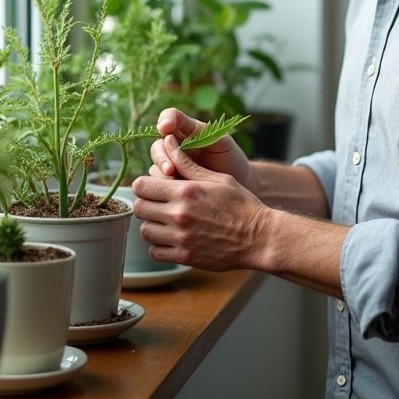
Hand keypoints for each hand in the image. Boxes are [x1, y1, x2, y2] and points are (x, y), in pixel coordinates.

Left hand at [132, 145, 268, 271]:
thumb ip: (187, 163)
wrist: (259, 237)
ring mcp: (181, 238)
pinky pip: (155, 252)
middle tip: (159, 205)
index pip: (141, 186)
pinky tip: (171, 239)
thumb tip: (168, 142)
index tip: (152, 188)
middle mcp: (179, 214)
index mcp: (184, 191)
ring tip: (166, 223)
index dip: (144, 185)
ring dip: (152, 225)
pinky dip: (159, 247)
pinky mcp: (185, 256)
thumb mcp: (216, 178)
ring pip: (145, 231)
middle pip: (139, 208)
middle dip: (146, 204)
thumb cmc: (240, 204)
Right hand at [149, 108, 253, 190]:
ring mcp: (171, 163)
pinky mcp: (171, 181)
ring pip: (155, 164)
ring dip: (161, 172)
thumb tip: (176, 131)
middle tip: (170, 168)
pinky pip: (159, 182)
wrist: (239, 183)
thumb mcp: (221, 142)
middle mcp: (175, 144)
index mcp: (187, 129)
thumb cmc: (230, 158)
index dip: (165, 120)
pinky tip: (174, 190)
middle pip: (158, 145)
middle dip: (161, 156)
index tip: (165, 128)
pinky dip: (164, 185)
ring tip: (173, 178)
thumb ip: (202, 133)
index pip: (170, 117)